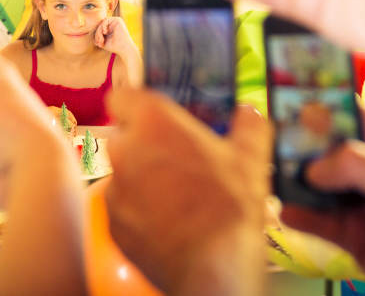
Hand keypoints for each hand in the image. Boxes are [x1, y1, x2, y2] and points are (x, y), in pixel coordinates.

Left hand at [93, 16, 135, 54]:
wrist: (124, 49)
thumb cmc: (114, 46)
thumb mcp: (103, 41)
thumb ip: (98, 35)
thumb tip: (90, 32)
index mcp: (111, 28)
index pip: (100, 28)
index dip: (97, 35)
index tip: (98, 43)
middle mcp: (114, 24)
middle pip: (100, 25)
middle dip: (97, 34)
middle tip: (99, 42)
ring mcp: (116, 21)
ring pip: (102, 23)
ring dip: (99, 31)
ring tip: (101, 39)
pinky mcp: (118, 20)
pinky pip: (106, 20)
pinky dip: (103, 26)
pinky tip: (105, 32)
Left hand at [105, 91, 270, 295]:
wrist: (214, 268)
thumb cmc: (231, 206)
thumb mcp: (251, 158)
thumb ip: (249, 125)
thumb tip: (250, 111)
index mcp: (153, 122)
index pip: (120, 96)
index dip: (134, 104)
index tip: (150, 116)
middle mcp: (125, 150)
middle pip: (123, 136)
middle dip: (142, 144)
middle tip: (174, 159)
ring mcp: (115, 189)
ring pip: (122, 173)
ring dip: (141, 179)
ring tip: (175, 196)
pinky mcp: (112, 223)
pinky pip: (122, 207)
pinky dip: (138, 211)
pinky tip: (167, 222)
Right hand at [281, 109, 364, 295]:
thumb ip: (356, 167)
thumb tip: (311, 167)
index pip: (348, 114)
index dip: (320, 104)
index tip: (286, 98)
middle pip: (323, 150)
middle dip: (297, 146)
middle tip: (267, 142)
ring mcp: (358, 203)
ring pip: (315, 186)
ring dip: (293, 182)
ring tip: (270, 176)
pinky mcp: (350, 235)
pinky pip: (317, 221)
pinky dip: (299, 216)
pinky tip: (286, 212)